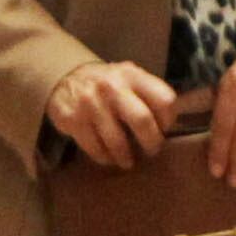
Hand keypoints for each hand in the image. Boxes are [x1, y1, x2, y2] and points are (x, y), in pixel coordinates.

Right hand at [46, 60, 180, 170]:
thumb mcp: (128, 78)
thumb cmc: (107, 84)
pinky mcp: (73, 120)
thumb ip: (148, 94)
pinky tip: (108, 157)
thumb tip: (171, 124)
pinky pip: (95, 149)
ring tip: (128, 161)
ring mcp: (90, 103)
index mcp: (132, 75)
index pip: (164, 99)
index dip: (168, 119)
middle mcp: (112, 86)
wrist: (64, 78)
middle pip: (142, 120)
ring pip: (117, 141)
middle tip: (151, 151)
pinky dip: (105, 158)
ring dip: (126, 157)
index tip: (164, 128)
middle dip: (151, 142)